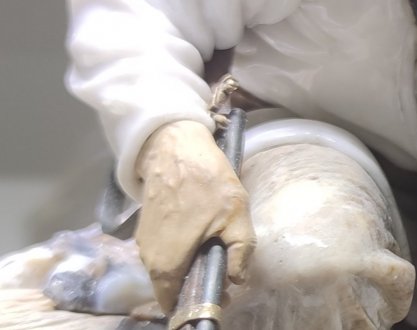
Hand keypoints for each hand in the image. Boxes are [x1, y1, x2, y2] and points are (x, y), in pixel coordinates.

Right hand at [134, 120, 255, 312]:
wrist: (175, 145)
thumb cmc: (205, 179)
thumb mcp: (235, 213)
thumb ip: (240, 251)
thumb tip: (238, 279)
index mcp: (166, 265)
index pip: (175, 304)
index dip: (199, 302)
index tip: (221, 290)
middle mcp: (148, 259)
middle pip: (173, 285)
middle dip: (197, 280)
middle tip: (223, 264)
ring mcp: (143, 241)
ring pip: (168, 265)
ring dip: (189, 261)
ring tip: (214, 243)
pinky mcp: (145, 225)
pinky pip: (164, 247)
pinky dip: (180, 246)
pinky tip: (198, 227)